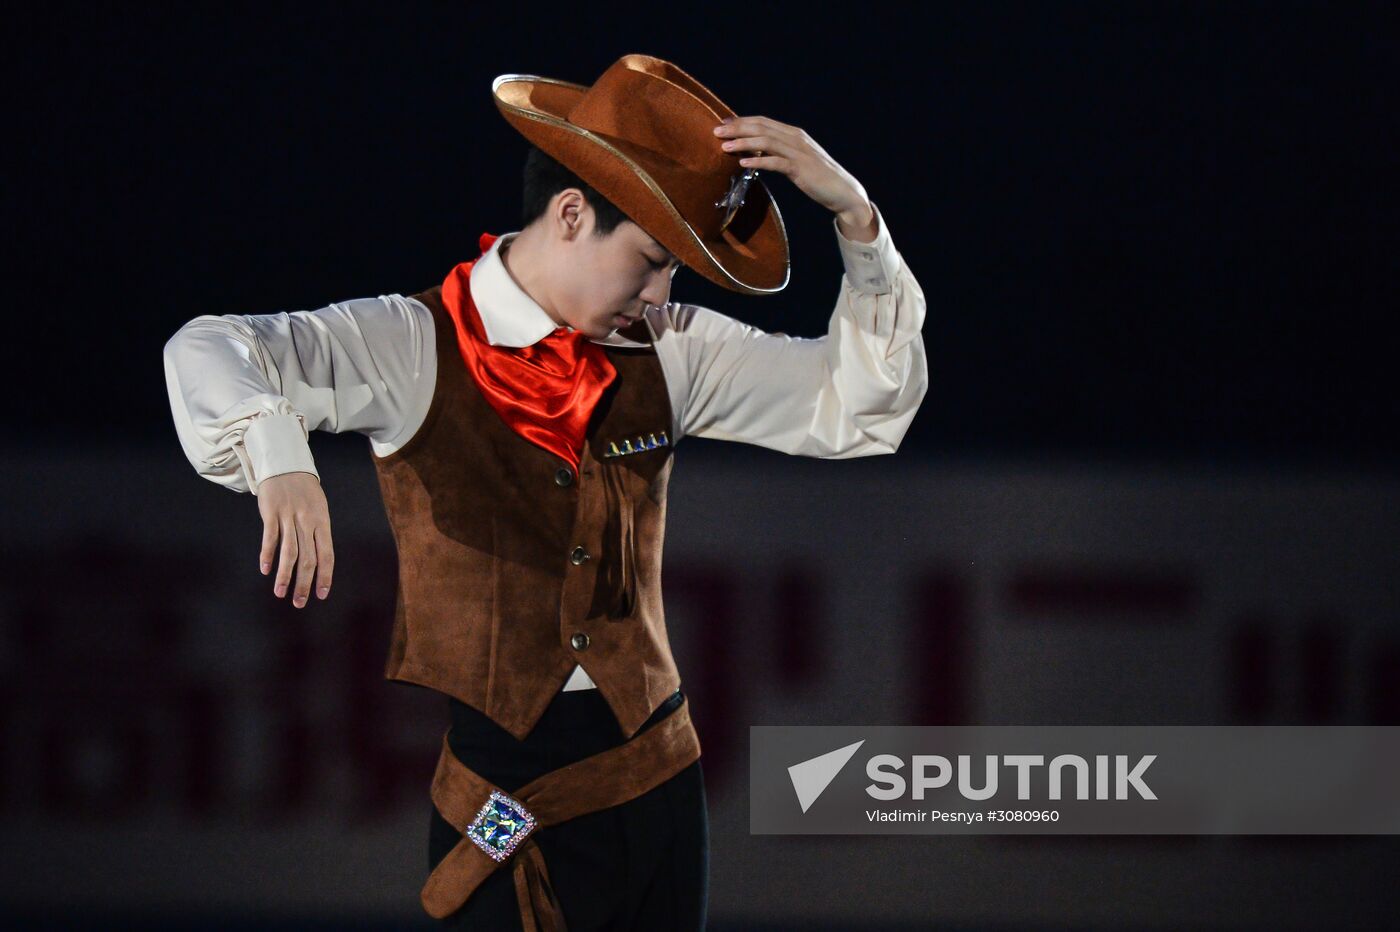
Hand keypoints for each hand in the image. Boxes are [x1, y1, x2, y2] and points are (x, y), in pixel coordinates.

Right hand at [256, 471, 333, 607]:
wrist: (287, 465)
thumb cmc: (305, 492)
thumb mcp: (319, 509)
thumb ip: (318, 533)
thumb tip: (319, 561)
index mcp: (322, 522)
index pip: (327, 554)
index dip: (325, 576)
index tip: (321, 594)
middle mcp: (307, 521)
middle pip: (308, 558)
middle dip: (304, 584)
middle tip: (299, 603)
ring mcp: (289, 517)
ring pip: (289, 552)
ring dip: (285, 576)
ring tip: (281, 593)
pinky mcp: (271, 512)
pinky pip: (270, 537)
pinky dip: (267, 555)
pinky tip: (265, 570)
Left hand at [712, 115, 875, 239]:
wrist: (843, 192)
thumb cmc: (818, 178)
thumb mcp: (797, 160)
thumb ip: (779, 153)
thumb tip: (756, 152)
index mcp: (794, 134)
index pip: (764, 121)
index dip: (742, 120)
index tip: (724, 123)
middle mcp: (796, 139)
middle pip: (762, 127)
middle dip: (737, 128)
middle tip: (716, 131)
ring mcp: (799, 153)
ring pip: (766, 141)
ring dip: (743, 143)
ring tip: (724, 147)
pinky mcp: (800, 169)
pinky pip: (775, 162)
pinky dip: (758, 161)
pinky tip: (743, 164)